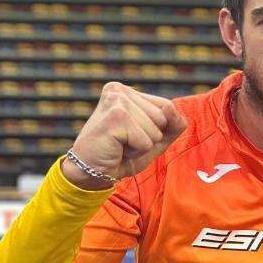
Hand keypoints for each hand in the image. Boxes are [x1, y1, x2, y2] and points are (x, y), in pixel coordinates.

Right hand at [64, 82, 187, 189]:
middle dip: (150, 137)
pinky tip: (116, 148)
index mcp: (127, 91)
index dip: (156, 129)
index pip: (166, 107)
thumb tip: (170, 108)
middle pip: (164, 117)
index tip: (131, 134)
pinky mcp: (116, 117)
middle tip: (124, 141)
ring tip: (120, 145)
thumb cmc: (121, 154)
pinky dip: (135, 152)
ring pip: (156, 130)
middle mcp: (120, 90)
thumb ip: (173, 124)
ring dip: (142, 146)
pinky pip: (146, 142)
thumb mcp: (155, 139)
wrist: (90, 172)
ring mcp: (117, 101)